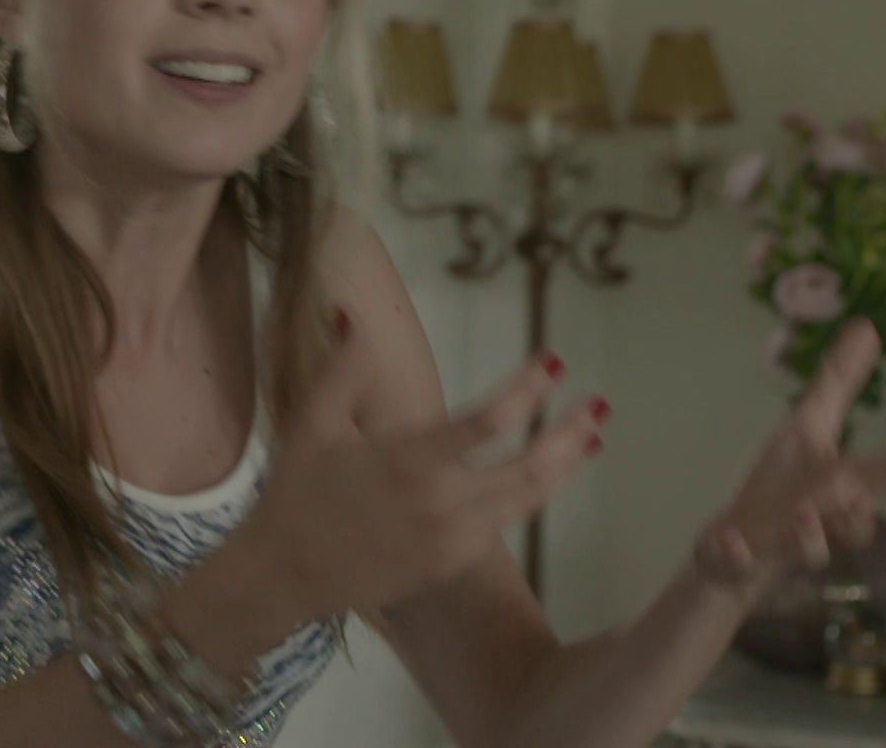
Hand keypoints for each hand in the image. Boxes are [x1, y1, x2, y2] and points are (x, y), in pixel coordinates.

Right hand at [234, 308, 608, 627]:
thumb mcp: (314, 422)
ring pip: (528, 501)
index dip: (528, 390)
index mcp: (408, 462)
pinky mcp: (452, 563)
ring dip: (566, 468)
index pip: (487, 422)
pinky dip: (533, 497)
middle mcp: (440, 504)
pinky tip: (548, 476)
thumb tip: (351, 311)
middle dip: (569, 434)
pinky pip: (505, 524)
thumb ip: (343, 367)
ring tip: (592, 437)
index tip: (554, 363)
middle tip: (599, 405)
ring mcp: (451, 539)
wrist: (286, 574)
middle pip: (529, 468)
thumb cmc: (298, 493)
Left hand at [691, 317, 885, 606]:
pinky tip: (732, 542)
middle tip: (856, 500)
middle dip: (859, 512)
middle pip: (852, 518)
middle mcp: (821, 518)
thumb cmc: (783, 485)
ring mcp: (780, 545)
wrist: (737, 550)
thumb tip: (867, 327)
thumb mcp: (806, 427)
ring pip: (810, 548)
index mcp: (835, 481)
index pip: (881, 471)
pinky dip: (736, 553)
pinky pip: (739, 562)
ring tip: (800, 515)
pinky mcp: (741, 562)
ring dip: (807, 536)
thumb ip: (839, 382)